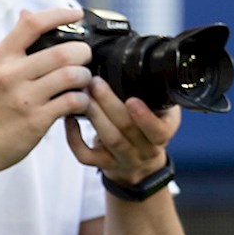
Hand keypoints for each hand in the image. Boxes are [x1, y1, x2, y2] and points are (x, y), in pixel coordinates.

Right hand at [0, 6, 92, 175]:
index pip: (32, 24)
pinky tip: (78, 103)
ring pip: (72, 75)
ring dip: (85, 77)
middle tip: (85, 59)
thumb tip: (27, 13)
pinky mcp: (36, 120)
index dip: (59, 14)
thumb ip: (13, 46)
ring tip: (83, 82)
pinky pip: (73, 101)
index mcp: (1, 57)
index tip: (77, 14)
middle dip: (83, 53)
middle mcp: (11, 74)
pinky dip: (83, 100)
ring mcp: (24, 98)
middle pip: (63, 51)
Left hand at [66, 78, 180, 188]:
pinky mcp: (104, 165)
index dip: (145, 117)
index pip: (158, 131)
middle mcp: (146, 150)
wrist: (143, 166)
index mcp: (162, 134)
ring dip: (94, 115)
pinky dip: (74, 138)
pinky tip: (69, 119)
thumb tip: (143, 68)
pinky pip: (87, 156)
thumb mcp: (164, 114)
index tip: (132, 99)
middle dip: (109, 103)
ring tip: (82, 94)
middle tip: (95, 82)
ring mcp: (124, 159)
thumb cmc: (150, 130)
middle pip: (127, 129)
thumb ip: (157, 97)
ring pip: (108, 139)